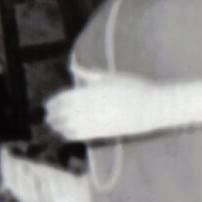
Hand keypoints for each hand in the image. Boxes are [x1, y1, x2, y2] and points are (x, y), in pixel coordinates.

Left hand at [45, 70, 201, 143]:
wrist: (155, 106)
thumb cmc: (134, 88)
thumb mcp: (111, 77)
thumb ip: (89, 74)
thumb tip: (72, 67)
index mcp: (94, 91)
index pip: (65, 98)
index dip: (53, 103)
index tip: (48, 105)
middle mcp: (93, 106)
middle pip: (64, 113)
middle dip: (53, 115)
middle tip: (47, 116)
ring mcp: (98, 120)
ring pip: (69, 126)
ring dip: (58, 126)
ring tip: (53, 125)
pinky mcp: (104, 132)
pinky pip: (80, 135)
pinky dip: (68, 134)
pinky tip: (64, 133)